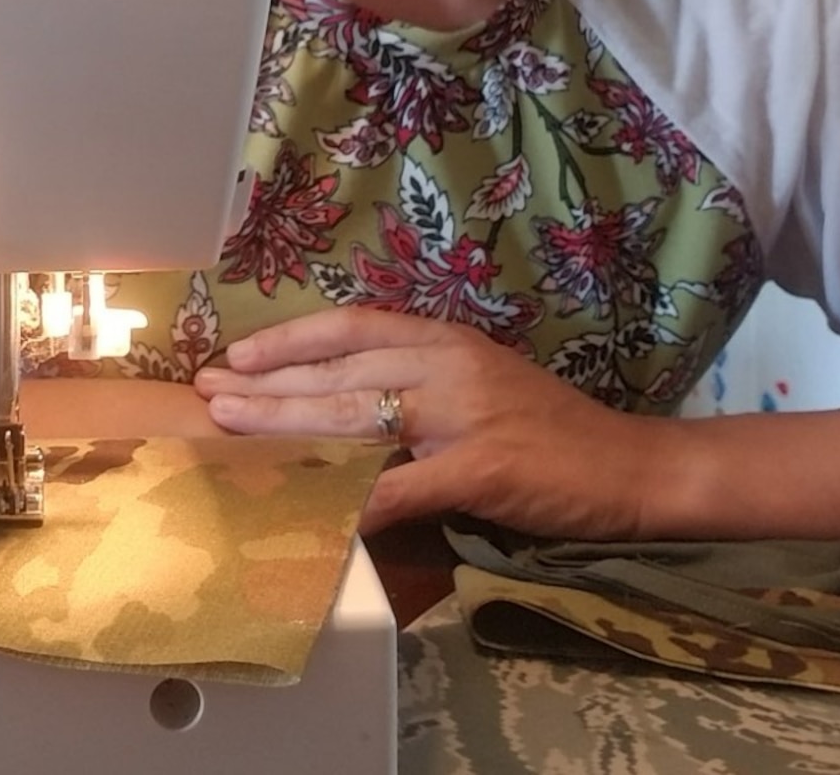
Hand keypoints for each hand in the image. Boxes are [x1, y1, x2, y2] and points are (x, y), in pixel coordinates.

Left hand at [193, 308, 662, 537]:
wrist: (631, 468)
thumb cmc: (550, 432)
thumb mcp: (476, 389)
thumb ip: (412, 392)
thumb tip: (333, 408)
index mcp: (444, 341)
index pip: (351, 326)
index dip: (288, 340)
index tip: (235, 354)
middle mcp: (448, 366)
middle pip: (339, 371)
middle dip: (266, 384)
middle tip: (208, 394)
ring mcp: (465, 416)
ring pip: (357, 415)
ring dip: (287, 425)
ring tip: (233, 429)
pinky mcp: (482, 469)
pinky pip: (403, 487)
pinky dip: (356, 501)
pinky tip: (315, 511)